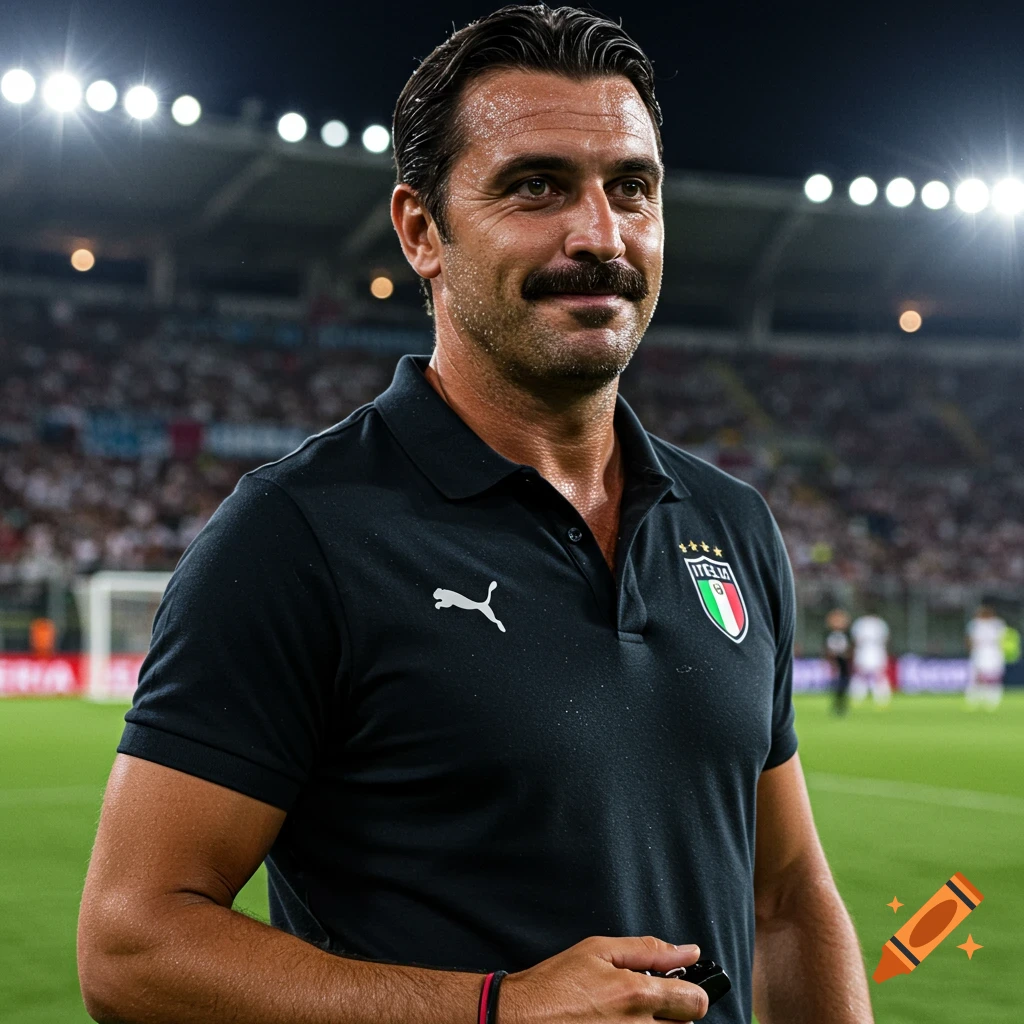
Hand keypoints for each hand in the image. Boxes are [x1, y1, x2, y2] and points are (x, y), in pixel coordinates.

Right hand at [498, 934, 708, 1022]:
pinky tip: (615, 1023)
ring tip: (627, 1012)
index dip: (694, 990)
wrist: (522, 1018)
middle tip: (646, 998)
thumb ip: (648, 950)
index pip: (696, 1001)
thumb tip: (689, 951)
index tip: (681, 986)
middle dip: (673, 1010)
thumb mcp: (598, 949)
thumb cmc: (555, 983)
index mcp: (636, 995)